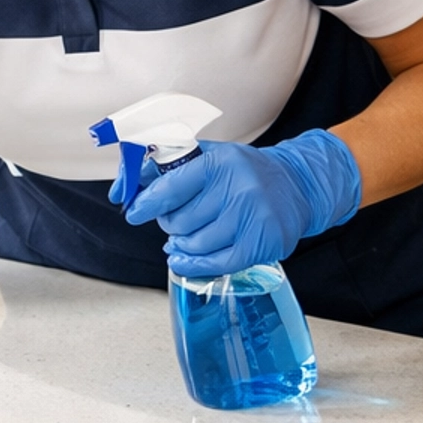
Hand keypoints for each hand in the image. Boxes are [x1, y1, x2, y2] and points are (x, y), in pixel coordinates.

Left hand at [116, 130, 361, 279]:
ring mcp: (252, 218)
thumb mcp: (209, 156)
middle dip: (170, 225)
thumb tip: (126, 186)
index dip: (147, 203)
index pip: (172, 187)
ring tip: (184, 239)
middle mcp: (238, 189)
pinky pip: (218, 263)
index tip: (133, 213)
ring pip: (197, 244)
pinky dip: (194, 266)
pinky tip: (183, 261)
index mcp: (220, 163)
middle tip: (175, 222)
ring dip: (183, 245)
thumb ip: (166, 165)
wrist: (297, 185)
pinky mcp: (262, 243)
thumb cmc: (245, 171)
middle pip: (182, 221)